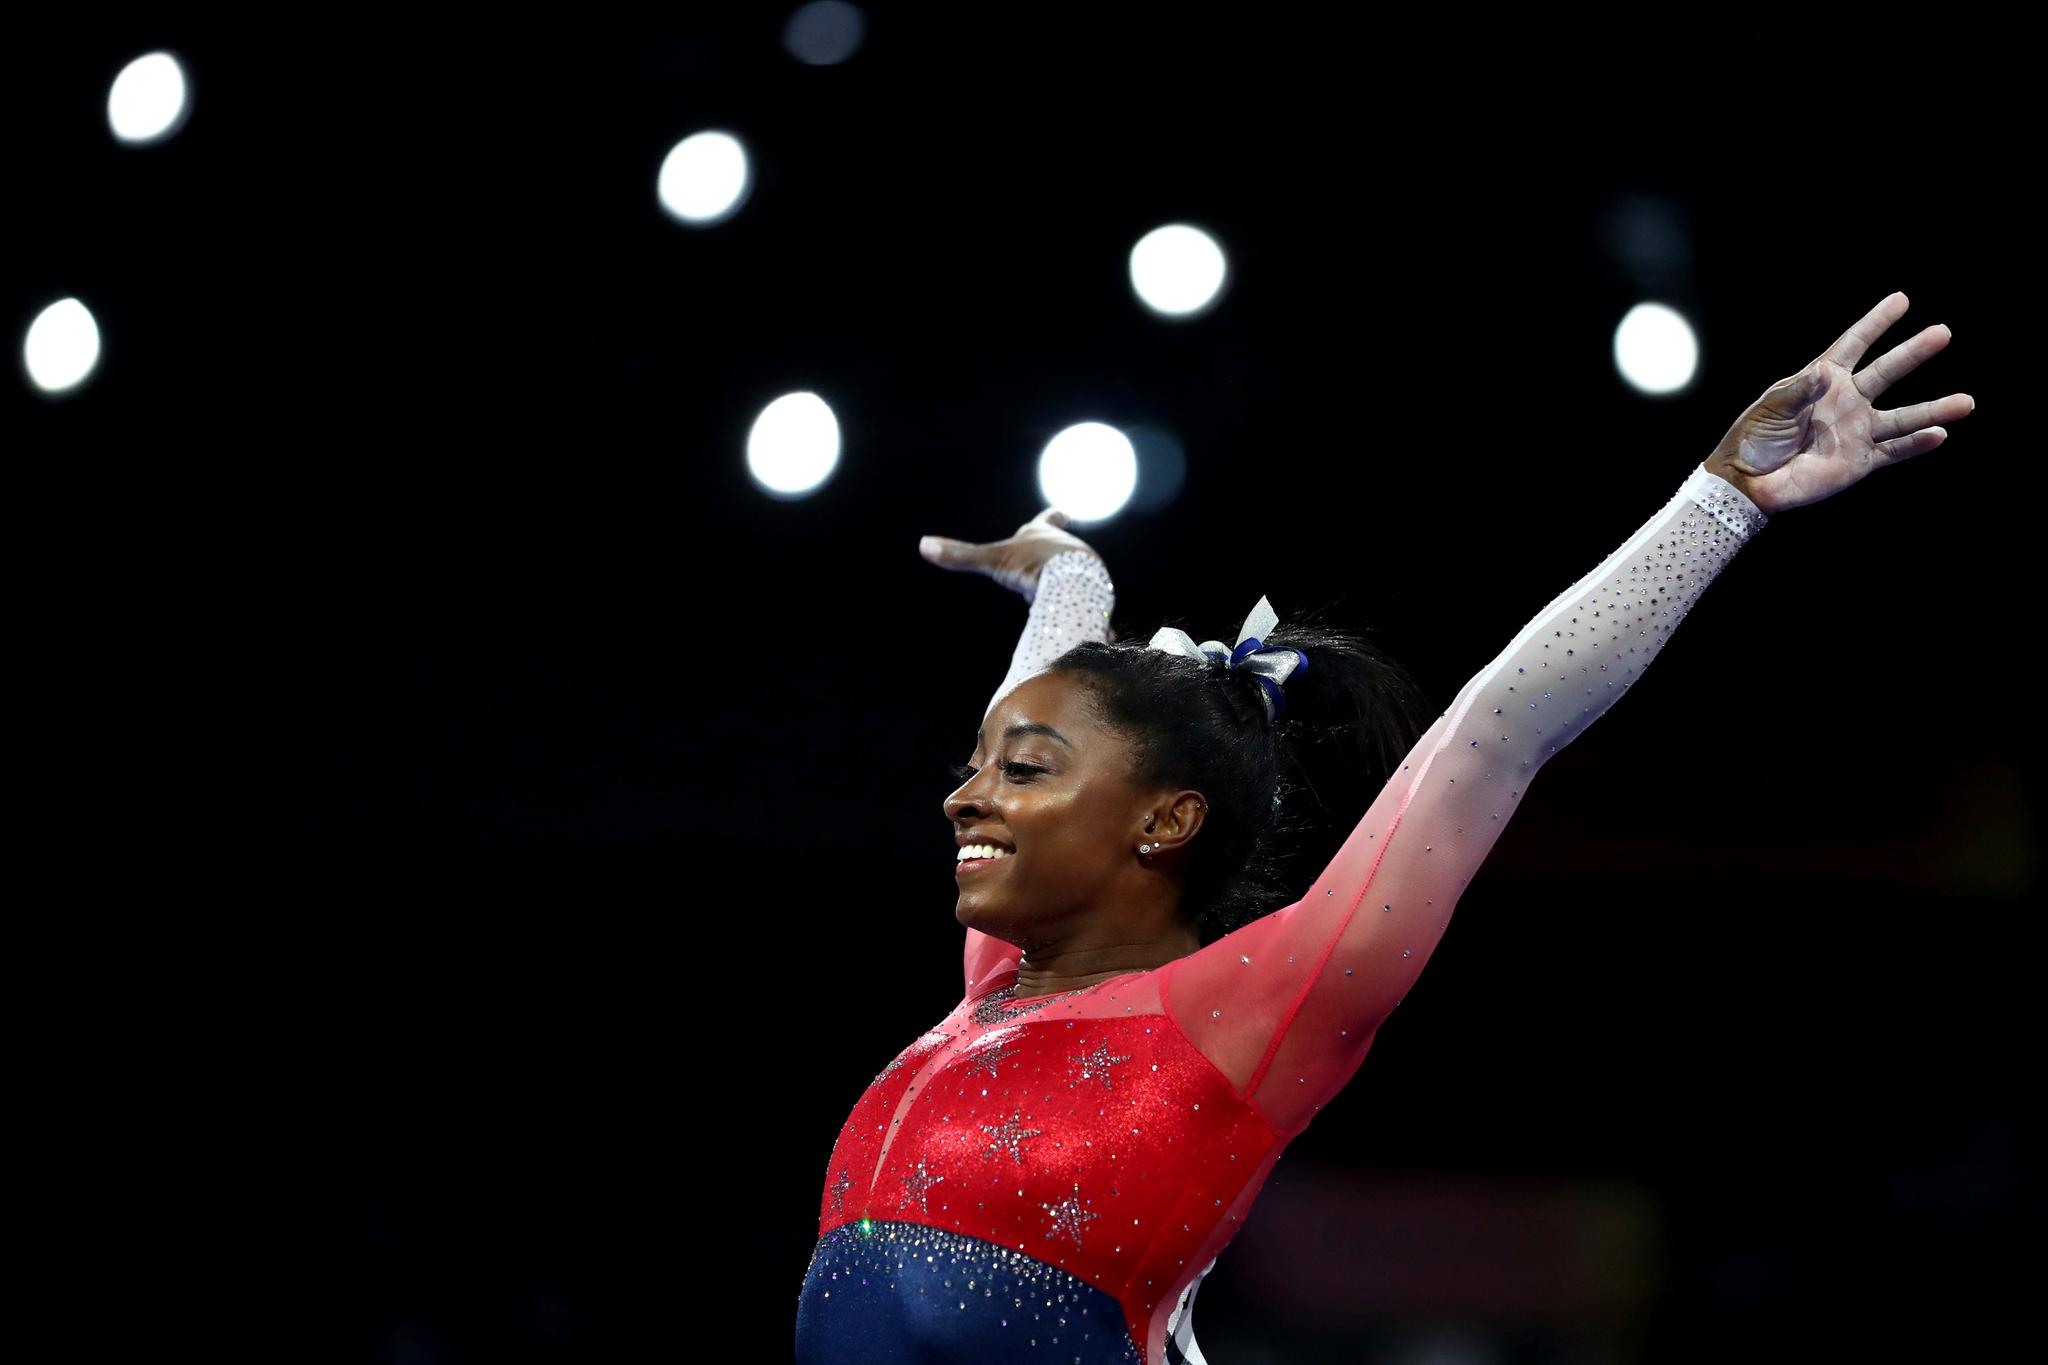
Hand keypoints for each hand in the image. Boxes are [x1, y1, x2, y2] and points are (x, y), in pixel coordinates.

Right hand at [919, 507, 1107, 613]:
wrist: (1073, 584)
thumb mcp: (992, 560)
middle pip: (1063, 552)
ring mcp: (1087, 570)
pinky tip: (1075, 629)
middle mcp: (1070, 549)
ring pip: (1076, 579)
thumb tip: (924, 545)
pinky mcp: (1094, 596)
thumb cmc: (1034, 565)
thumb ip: (961, 556)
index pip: (1048, 519)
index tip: (1065, 511)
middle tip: (1047, 573)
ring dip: (1065, 590)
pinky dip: (1079, 616)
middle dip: (1054, 563)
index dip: (1053, 516)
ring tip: (1056, 605)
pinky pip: (1087, 608)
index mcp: (1045, 535)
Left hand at [1703, 292, 1973, 515]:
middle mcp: (1846, 401)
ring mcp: (1856, 431)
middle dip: (1913, 352)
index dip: (1876, 323)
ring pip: (1903, 417)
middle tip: (1942, 332)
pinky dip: (1916, 445)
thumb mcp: (1771, 408)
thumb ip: (1800, 390)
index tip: (1901, 300)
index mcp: (1821, 380)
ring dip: (1934, 409)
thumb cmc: (1754, 438)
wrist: (1749, 482)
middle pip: (1886, 372)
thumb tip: (1826, 369)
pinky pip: (1894, 451)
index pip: (1853, 344)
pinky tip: (1940, 435)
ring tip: (1967, 402)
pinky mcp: (1859, 461)